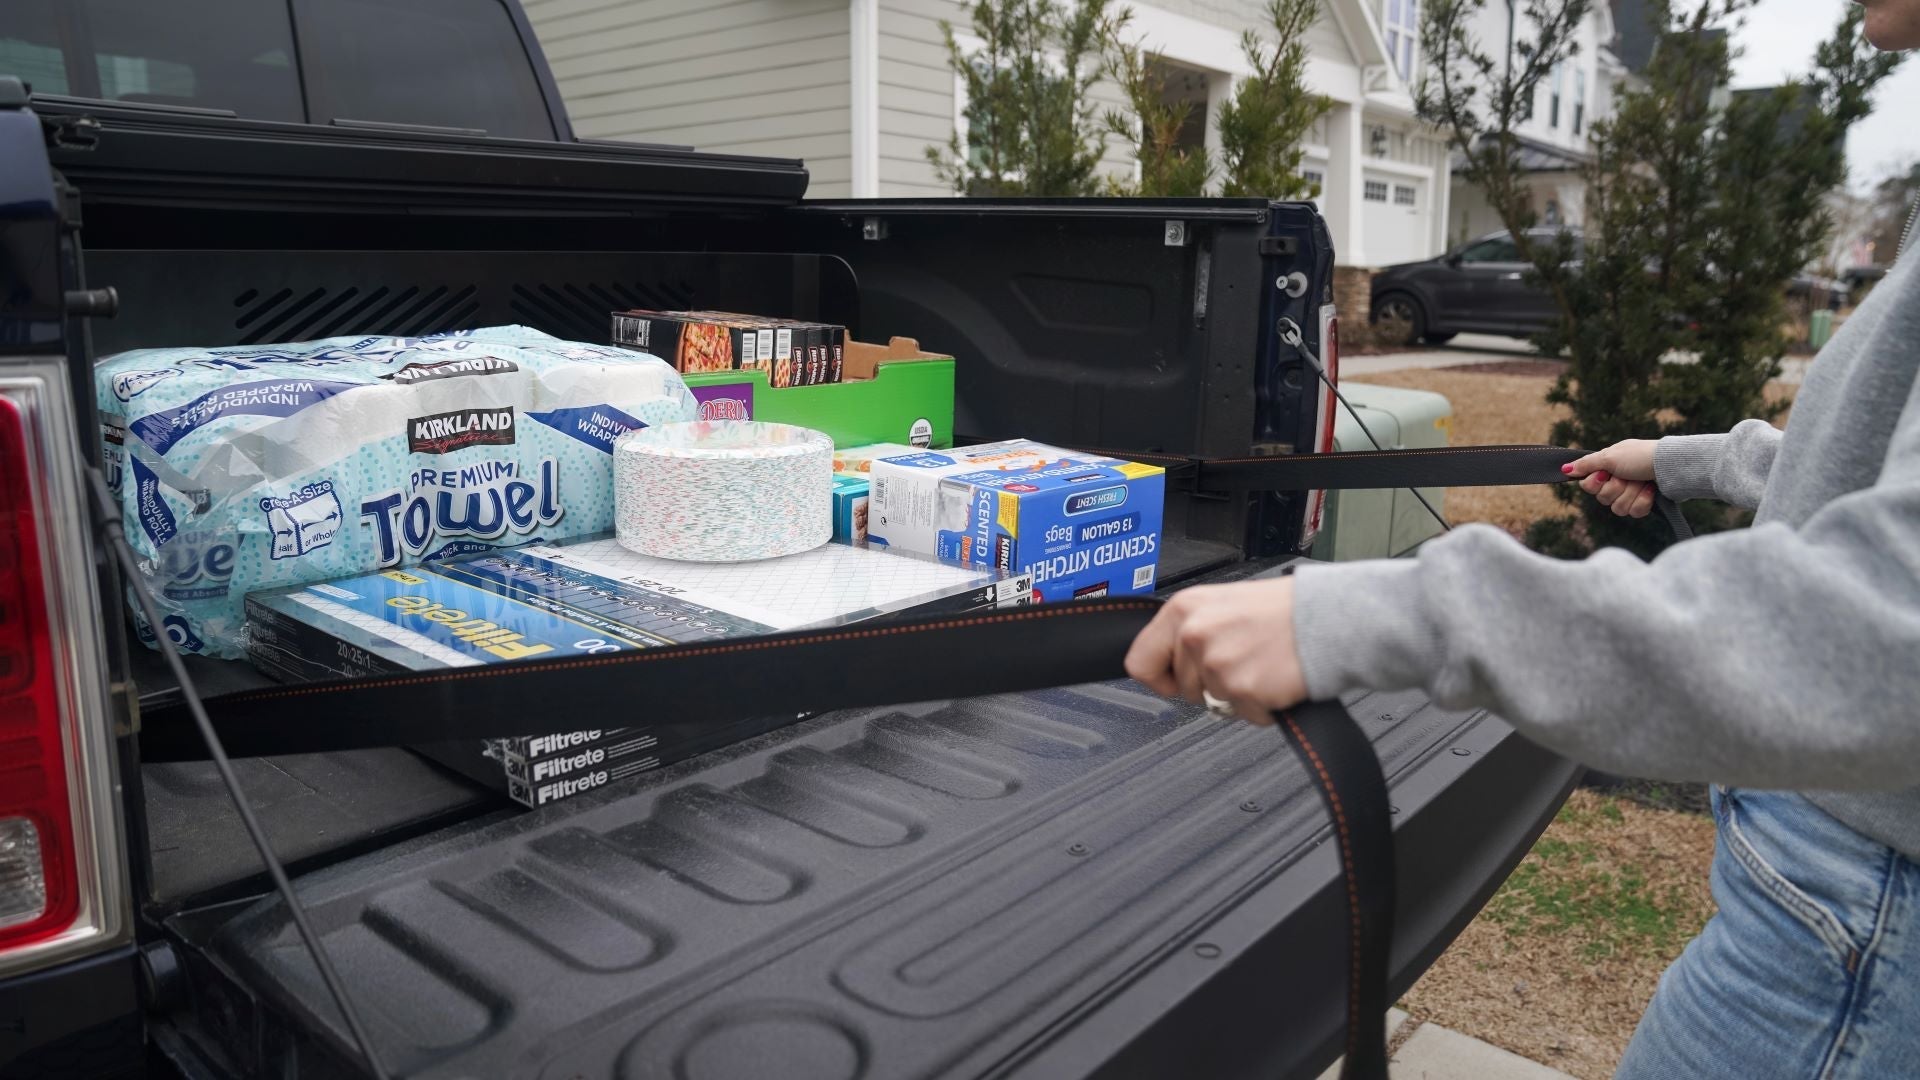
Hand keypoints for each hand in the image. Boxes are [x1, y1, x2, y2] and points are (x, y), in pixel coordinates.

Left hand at [1123, 577, 1307, 724]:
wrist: (1328, 617)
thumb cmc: (1284, 609)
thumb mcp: (1222, 603)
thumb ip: (1192, 629)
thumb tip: (1172, 660)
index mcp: (1184, 609)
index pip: (1139, 661)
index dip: (1159, 678)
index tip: (1174, 681)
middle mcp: (1194, 634)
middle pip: (1182, 688)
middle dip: (1210, 685)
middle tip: (1242, 662)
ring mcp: (1217, 664)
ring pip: (1214, 701)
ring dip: (1239, 694)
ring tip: (1262, 664)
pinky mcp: (1242, 689)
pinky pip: (1244, 714)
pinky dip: (1262, 706)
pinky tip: (1276, 677)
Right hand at [1565, 439, 1658, 517]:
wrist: (1671, 465)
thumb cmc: (1640, 456)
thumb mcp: (1609, 456)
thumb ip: (1586, 464)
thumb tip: (1565, 469)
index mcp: (1608, 468)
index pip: (1588, 486)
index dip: (1595, 484)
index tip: (1605, 475)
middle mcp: (1618, 481)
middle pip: (1603, 499)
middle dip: (1617, 488)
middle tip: (1628, 476)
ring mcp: (1631, 493)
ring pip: (1618, 509)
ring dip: (1631, 494)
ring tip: (1643, 482)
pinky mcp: (1645, 504)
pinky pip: (1634, 513)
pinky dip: (1643, 501)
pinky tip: (1651, 490)